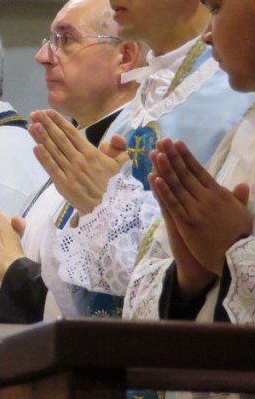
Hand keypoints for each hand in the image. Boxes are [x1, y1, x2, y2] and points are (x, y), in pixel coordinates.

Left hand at [29, 109, 126, 214]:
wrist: (108, 209)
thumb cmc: (114, 185)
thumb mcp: (121, 164)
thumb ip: (119, 148)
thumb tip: (114, 136)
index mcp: (92, 153)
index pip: (72, 133)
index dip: (59, 121)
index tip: (48, 112)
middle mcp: (79, 160)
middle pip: (59, 139)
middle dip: (46, 125)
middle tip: (35, 114)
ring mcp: (70, 172)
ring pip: (53, 151)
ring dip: (41, 137)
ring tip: (32, 125)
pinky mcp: (63, 184)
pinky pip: (51, 168)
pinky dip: (42, 157)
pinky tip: (35, 146)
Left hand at [150, 138, 251, 277]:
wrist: (236, 257)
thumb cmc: (239, 236)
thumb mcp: (242, 213)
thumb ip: (238, 198)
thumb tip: (242, 184)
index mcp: (219, 194)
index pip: (199, 170)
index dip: (187, 156)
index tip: (177, 143)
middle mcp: (207, 198)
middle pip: (186, 174)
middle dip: (173, 156)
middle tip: (162, 140)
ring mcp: (196, 210)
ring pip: (177, 186)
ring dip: (165, 168)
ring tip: (155, 153)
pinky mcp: (186, 223)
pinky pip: (172, 204)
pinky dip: (163, 191)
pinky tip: (154, 178)